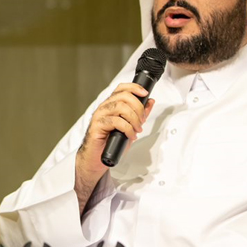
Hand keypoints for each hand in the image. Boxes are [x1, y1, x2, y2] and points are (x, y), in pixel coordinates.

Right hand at [73, 83, 153, 213]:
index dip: (134, 88)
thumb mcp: (130, 127)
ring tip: (137, 129)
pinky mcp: (96, 126)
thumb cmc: (111, 143)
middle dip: (138, 108)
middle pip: (124, 96)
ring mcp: (99, 116)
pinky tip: (130, 136)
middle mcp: (104, 108)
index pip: (121, 88)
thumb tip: (150, 102)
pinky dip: (128, 129)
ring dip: (134, 119)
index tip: (145, 94)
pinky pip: (116, 122)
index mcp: (111, 105)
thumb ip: (139, 115)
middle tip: (142, 121)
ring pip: (121, 107)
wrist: (96, 159)